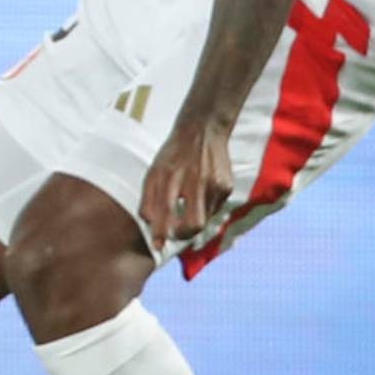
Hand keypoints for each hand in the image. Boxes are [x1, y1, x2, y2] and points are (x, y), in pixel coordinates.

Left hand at [139, 120, 233, 250]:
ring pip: (205, 218)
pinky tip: (201, 193)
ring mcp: (213, 184)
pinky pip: (215, 208)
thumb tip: (149, 223)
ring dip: (194, 219)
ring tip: (188, 206)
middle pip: (194, 223)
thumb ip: (149, 197)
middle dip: (183, 235)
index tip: (157, 245)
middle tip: (175, 234)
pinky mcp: (226, 185)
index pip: (165, 211)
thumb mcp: (154, 171)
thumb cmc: (173, 155)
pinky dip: (205, 208)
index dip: (161, 232)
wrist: (202, 129)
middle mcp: (193, 180)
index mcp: (170, 176)